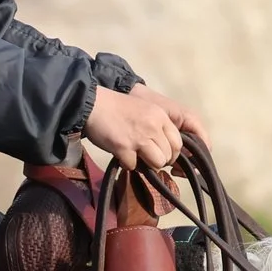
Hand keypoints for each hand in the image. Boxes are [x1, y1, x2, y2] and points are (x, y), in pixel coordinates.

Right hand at [86, 84, 202, 171]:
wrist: (94, 104)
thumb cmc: (117, 108)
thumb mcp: (145, 111)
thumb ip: (156, 127)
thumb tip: (163, 150)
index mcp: (160, 116)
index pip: (178, 143)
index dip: (171, 153)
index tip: (162, 155)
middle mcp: (153, 126)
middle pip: (169, 155)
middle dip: (159, 161)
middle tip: (146, 158)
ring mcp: (139, 137)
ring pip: (157, 163)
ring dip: (147, 165)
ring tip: (135, 157)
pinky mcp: (124, 147)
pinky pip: (134, 166)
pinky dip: (127, 164)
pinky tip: (121, 155)